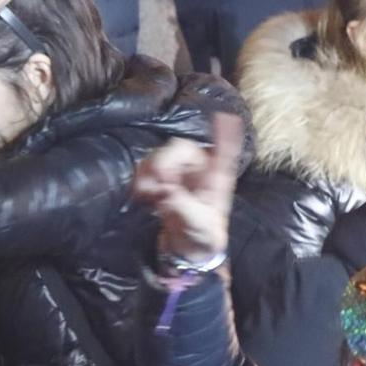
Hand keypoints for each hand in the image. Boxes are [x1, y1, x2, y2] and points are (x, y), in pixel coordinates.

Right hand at [132, 110, 242, 262]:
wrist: (186, 249)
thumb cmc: (201, 237)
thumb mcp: (198, 225)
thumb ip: (184, 207)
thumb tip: (167, 191)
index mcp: (215, 178)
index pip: (224, 151)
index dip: (226, 134)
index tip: (225, 116)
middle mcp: (197, 170)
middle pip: (179, 148)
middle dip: (164, 162)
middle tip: (159, 183)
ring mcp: (177, 173)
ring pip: (157, 157)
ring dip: (147, 173)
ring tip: (148, 195)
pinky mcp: (159, 181)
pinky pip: (144, 170)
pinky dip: (140, 180)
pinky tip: (144, 197)